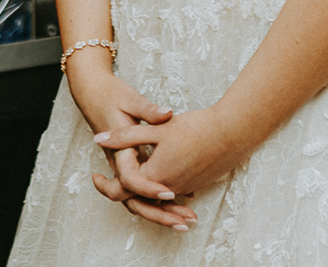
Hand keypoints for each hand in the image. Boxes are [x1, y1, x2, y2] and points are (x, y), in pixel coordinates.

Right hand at [65, 58, 194, 229]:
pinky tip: (184, 199)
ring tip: (188, 220)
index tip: (171, 193)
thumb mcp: (130, 99)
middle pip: (135, 200)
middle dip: (160, 215)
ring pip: (140, 199)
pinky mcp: (131, 165)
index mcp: (119, 151)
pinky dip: (160, 200)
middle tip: (185, 223)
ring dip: (163, 212)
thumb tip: (167, 114)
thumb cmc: (110, 96)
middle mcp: (120, 164)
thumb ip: (149, 110)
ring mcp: (124, 167)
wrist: (92, 93)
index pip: (130, 179)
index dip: (150, 188)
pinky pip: (144, 189)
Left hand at [90, 106, 252, 211]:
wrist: (232, 132)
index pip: (123, 188)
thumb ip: (126, 136)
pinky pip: (173, 192)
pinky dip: (161, 189)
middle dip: (120, 191)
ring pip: (156, 197)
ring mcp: (184, 187)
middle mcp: (168, 187)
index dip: (106, 184)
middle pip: (138, 198)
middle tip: (103, 182)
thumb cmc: (195, 128)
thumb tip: (98, 139)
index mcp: (154, 175)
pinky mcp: (196, 183)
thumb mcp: (157, 128)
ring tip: (128, 179)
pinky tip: (160, 174)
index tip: (95, 177)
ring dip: (141, 190)